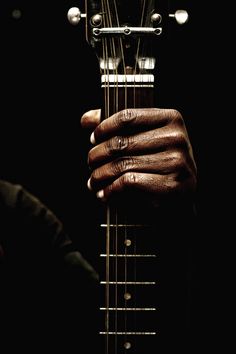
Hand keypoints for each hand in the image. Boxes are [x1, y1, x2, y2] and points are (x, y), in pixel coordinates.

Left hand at [81, 108, 196, 205]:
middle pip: (122, 142)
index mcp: (171, 118)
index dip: (104, 128)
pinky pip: (129, 182)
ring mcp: (176, 162)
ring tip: (93, 182)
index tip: (93, 139)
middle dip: (97, 155)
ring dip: (101, 175)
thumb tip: (86, 119)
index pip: (128, 116)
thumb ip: (117, 126)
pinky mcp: (171, 185)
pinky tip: (105, 193)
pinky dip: (111, 189)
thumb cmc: (159, 163)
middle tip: (90, 163)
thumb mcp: (143, 138)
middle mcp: (176, 138)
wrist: (182, 196)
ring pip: (123, 164)